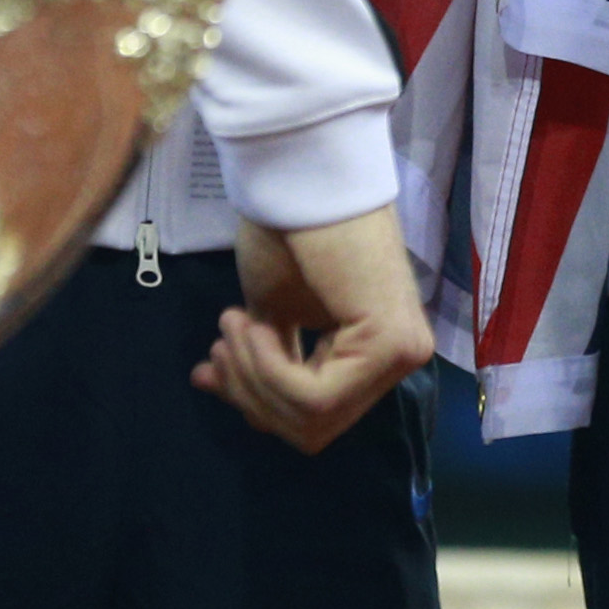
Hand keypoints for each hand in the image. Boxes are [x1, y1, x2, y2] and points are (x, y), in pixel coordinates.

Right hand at [194, 207, 433, 452]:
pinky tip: (253, 325)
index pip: (314, 417)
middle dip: (251, 394)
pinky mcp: (391, 345)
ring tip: (232, 323)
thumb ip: (262, 360)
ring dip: (254, 377)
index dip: (255, 402)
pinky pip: (316, 397)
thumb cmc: (290, 233)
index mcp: (373, 355)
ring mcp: (401, 354)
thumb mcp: (270, 313)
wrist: (300, 179)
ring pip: (311, 419)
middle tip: (216, 349)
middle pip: (312, 428)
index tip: (207, 369)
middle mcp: (398, 361)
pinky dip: (270, 369)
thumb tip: (213, 385)